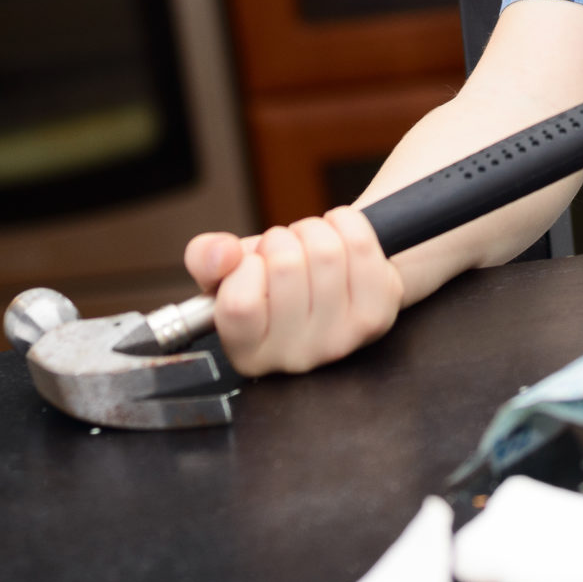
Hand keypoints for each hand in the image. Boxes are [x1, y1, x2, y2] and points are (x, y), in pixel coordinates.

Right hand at [180, 207, 404, 375]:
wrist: (331, 282)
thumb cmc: (273, 281)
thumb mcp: (227, 272)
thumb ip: (205, 260)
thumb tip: (223, 253)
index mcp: (249, 353)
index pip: (239, 303)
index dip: (247, 266)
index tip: (255, 265)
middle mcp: (295, 358)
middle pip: (285, 266)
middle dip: (282, 240)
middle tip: (286, 252)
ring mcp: (341, 340)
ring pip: (324, 251)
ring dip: (313, 230)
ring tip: (311, 247)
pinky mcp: (377, 315)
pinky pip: (359, 244)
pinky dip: (346, 223)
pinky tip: (339, 240)